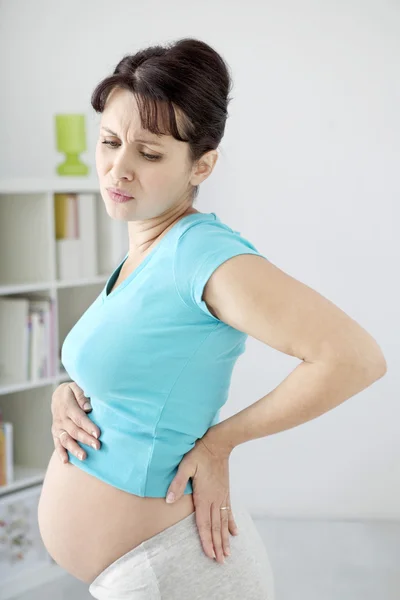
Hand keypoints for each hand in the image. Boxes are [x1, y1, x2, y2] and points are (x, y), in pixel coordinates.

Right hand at [51, 381, 100, 463]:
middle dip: (86, 439)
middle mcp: (61, 418)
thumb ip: (82, 396)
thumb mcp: (76, 387)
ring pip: (65, 439)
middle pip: (74, 431)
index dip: (88, 426)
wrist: (58, 395)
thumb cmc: (72, 391)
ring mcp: (57, 426)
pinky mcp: (55, 433)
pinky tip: (66, 461)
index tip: (98, 434)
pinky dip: (61, 452)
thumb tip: (88, 407)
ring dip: (74, 449)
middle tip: (97, 446)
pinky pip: (57, 444)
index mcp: (68, 406)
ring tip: (84, 457)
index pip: (79, 418)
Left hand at [165, 434, 238, 563]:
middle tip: (221, 562)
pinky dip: (232, 524)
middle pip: (216, 527)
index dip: (206, 540)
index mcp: (204, 496)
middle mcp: (215, 499)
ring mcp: (222, 496)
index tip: (209, 555)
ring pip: (224, 522)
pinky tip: (235, 533)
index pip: (204, 523)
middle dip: (218, 545)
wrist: (218, 444)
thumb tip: (168, 500)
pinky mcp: (225, 492)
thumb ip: (177, 483)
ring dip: (226, 539)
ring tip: (228, 553)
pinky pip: (229, 512)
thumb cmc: (199, 453)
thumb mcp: (185, 465)